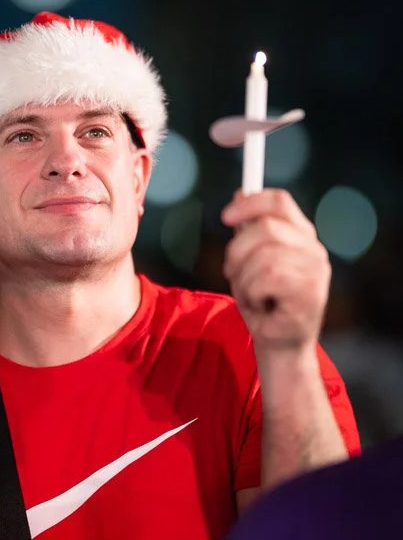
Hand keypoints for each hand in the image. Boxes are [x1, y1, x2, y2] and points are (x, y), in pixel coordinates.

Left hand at [221, 189, 330, 351]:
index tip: (225, 216)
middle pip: (265, 227)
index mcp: (301, 236)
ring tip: (252, 295)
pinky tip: (261, 305)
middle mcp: (313, 249)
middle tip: (233, 273)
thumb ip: (248, 231)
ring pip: (262, 256)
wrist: (279, 345)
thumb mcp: (250, 262)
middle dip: (237, 252)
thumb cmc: (264, 304)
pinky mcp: (311, 291)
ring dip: (244, 280)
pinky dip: (253, 293)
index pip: (280, 202)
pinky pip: (266, 278)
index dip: (250, 203)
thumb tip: (240, 194)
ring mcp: (315, 270)